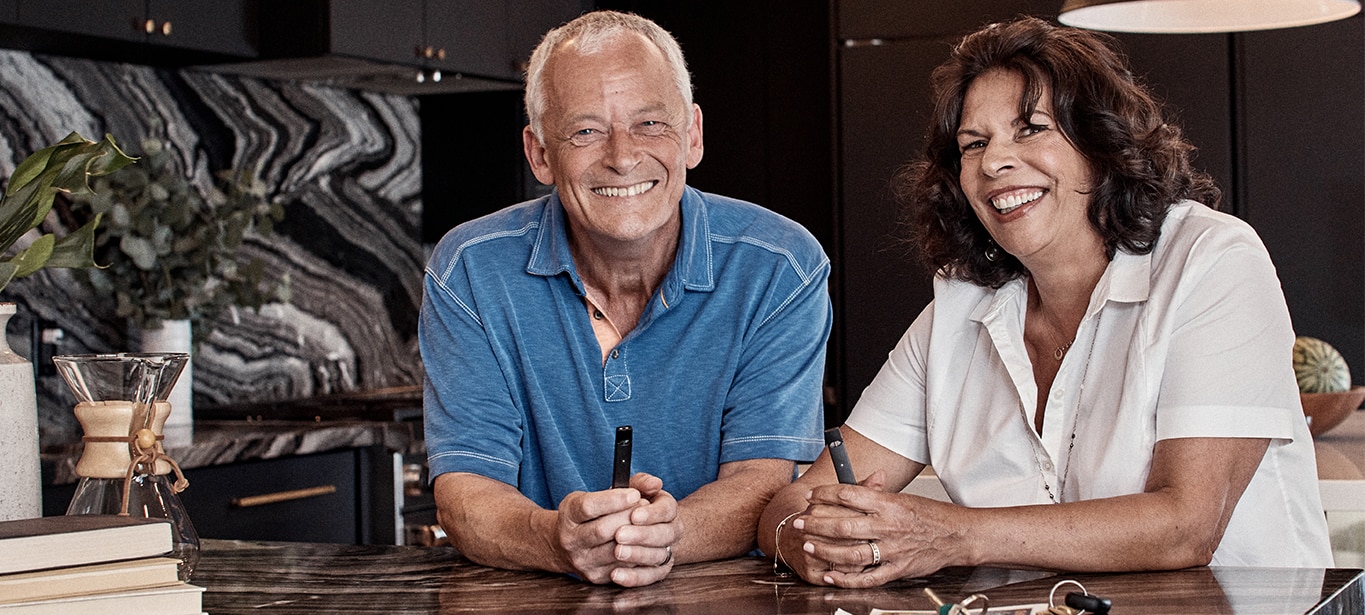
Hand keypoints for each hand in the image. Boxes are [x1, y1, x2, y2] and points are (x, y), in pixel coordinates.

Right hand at [553, 473, 679, 586]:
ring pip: (615, 551)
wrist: (570, 545)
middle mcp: (570, 539)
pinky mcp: (595, 576)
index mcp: (568, 514)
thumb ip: (632, 483)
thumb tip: (656, 483)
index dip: (614, 500)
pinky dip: (638, 553)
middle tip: (645, 507)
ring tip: (647, 524)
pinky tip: (645, 542)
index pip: (589, 507)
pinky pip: (623, 567)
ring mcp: (582, 561)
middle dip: (628, 517)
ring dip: (637, 537)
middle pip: (603, 530)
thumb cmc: (593, 514)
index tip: (635, 494)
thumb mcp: (602, 493)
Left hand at [609, 473, 681, 586]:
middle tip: (619, 534)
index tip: (634, 515)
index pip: (667, 510)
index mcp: (668, 509)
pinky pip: (649, 578)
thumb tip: (654, 483)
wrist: (636, 527)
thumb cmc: (630, 505)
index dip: (651, 514)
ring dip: (636, 555)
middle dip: (641, 535)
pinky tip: (615, 575)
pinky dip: (633, 578)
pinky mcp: (656, 571)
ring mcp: (665, 552)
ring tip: (617, 551)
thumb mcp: (635, 488)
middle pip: (663, 535)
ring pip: (657, 557)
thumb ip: (642, 482)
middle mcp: (672, 531)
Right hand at [773, 470, 884, 584]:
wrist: (788, 540)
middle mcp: (810, 532)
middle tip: (879, 538)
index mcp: (817, 511)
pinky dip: (852, 573)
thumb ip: (861, 489)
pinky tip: (862, 566)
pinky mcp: (810, 573)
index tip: (879, 521)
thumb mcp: (837, 501)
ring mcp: (809, 554)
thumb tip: (881, 475)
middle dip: (866, 539)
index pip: (847, 513)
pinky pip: (838, 576)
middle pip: (846, 537)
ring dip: (862, 558)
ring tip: (873, 552)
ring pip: (844, 559)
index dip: (866, 519)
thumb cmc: (819, 519)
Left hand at [793, 471, 961, 587]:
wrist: (958, 535)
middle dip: (816, 523)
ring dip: (825, 550)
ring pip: (851, 552)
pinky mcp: (897, 569)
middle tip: (799, 522)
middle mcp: (889, 526)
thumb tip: (852, 487)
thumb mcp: (902, 498)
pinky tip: (831, 576)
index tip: (811, 496)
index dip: (825, 495)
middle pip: (844, 524)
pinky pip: (868, 577)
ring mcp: (892, 550)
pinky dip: (847, 578)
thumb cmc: (931, 516)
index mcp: (889, 504)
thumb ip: (876, 494)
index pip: (849, 495)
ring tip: (808, 546)